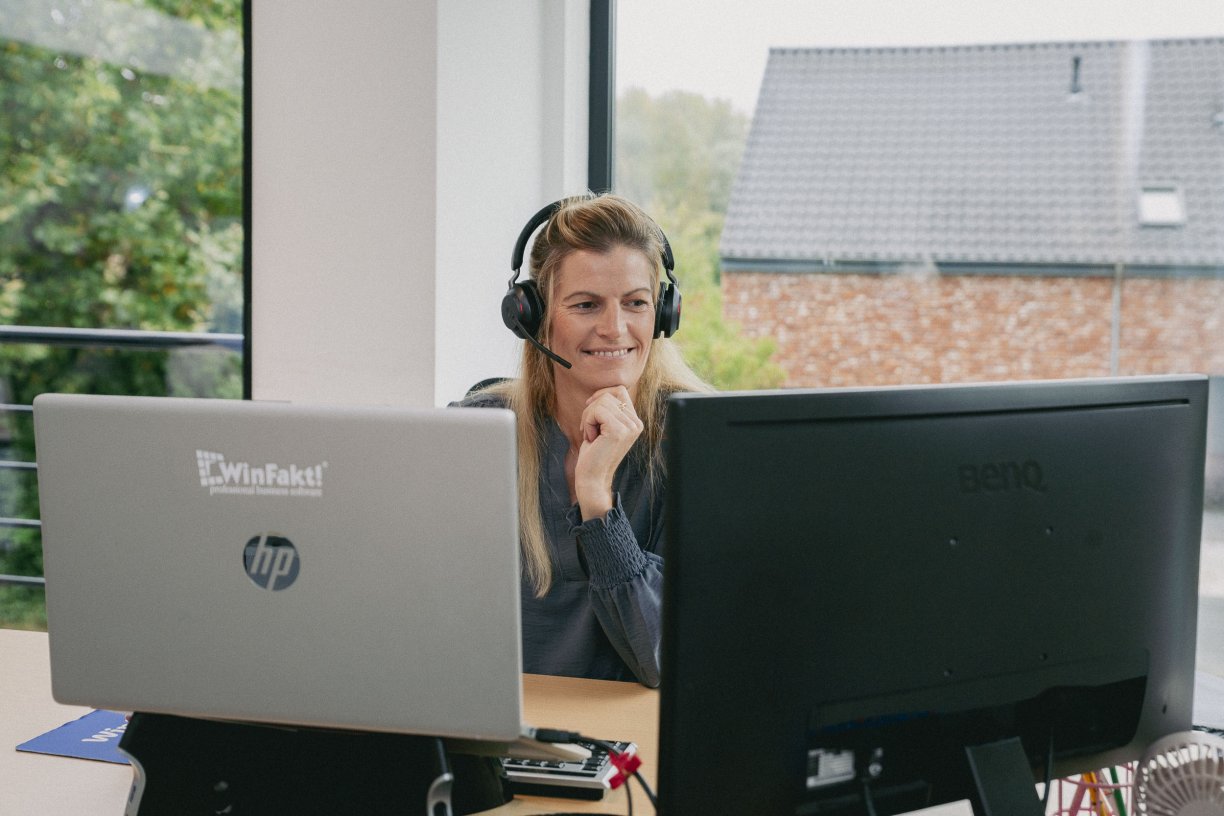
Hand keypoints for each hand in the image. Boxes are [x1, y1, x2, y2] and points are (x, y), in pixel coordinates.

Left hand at [574, 386, 643, 519]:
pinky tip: (591, 438)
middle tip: (589, 429)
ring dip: (588, 417)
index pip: (620, 390)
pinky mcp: (619, 431)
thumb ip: (608, 410)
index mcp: (635, 421)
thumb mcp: (603, 426)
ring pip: (601, 402)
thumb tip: (601, 392)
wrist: (592, 478)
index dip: (601, 394)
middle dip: (591, 409)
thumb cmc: (594, 453)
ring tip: (591, 435)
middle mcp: (636, 423)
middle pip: (608, 395)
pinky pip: (596, 411)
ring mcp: (630, 427)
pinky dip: (587, 422)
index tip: (590, 409)